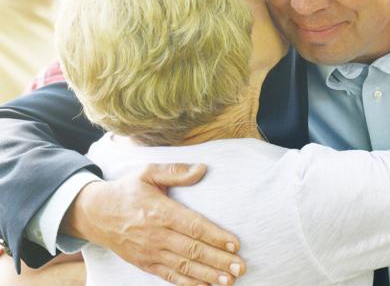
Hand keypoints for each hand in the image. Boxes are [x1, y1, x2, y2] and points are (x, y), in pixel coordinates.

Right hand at [62, 163, 244, 284]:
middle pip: (192, 251)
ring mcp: (150, 252)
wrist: (95, 213)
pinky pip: (169, 277)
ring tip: (229, 280)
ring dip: (208, 275)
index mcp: (160, 211)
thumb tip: (203, 168)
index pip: (194, 227)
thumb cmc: (128, 190)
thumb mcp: (148, 172)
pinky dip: (188, 283)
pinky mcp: (145, 263)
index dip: (215, 236)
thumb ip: (176, 171)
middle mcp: (156, 235)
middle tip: (240, 267)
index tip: (235, 244)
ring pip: (183, 267)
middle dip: (219, 260)